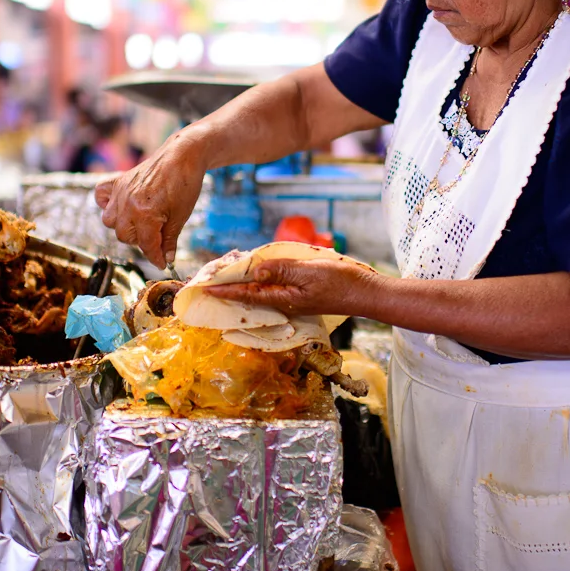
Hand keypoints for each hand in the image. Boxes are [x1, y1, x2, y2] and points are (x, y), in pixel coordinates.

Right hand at [95, 130, 204, 267]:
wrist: (183, 156)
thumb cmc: (185, 185)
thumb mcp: (181, 216)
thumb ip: (169, 239)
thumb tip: (166, 259)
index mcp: (144, 214)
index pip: (146, 245)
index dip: (155, 257)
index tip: (161, 263)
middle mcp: (127, 204)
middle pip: (124, 236)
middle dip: (140, 240)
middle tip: (156, 236)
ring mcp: (120, 191)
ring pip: (110, 221)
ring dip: (124, 226)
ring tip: (141, 222)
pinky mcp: (118, 180)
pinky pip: (101, 196)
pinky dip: (106, 204)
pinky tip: (121, 206)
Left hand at [205, 258, 387, 319]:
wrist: (364, 292)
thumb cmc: (339, 283)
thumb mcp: (309, 273)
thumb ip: (282, 270)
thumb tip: (255, 271)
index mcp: (282, 298)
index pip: (246, 294)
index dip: (225, 290)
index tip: (205, 288)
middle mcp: (283, 300)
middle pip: (249, 294)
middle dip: (228, 287)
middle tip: (206, 281)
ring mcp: (291, 298)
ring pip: (259, 290)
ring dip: (242, 283)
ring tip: (224, 275)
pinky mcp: (299, 293)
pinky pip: (273, 287)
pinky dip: (259, 280)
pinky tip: (255, 273)